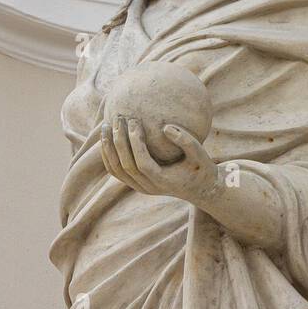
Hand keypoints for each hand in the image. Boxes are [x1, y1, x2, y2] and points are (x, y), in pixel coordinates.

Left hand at [100, 117, 219, 203]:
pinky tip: (107, 138)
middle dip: (119, 141)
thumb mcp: (200, 154)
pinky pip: (117, 172)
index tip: (133, 121)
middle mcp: (149, 187)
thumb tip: (166, 127)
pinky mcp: (137, 185)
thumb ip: (186, 140)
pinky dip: (108, 156)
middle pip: (125, 165)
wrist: (200, 189)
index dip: (135, 142)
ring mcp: (141, 188)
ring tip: (105, 126)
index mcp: (163, 180)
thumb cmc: (201, 168)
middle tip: (118, 118)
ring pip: (117, 170)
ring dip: (108, 148)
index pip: (142, 162)